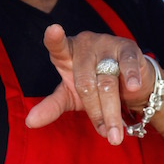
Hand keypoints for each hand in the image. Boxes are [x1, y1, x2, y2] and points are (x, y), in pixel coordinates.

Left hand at [25, 24, 150, 145]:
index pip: (56, 46)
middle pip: (85, 82)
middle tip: (105, 134)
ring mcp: (105, 43)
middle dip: (95, 112)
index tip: (53, 30)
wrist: (129, 84)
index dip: (54, 38)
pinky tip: (133, 87)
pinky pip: (128, 63)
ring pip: (107, 80)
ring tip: (115, 134)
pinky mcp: (126, 47)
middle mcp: (83, 45)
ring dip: (111, 111)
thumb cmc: (93, 87)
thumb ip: (51, 106)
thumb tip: (30, 122)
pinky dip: (130, 76)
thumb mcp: (70, 96)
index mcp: (65, 54)